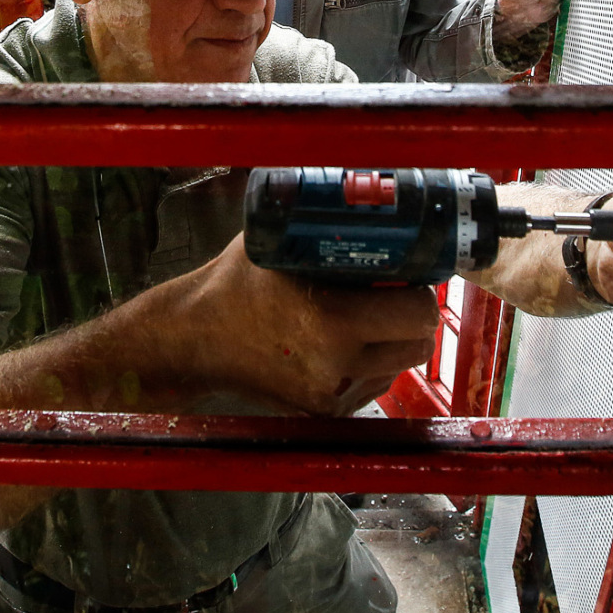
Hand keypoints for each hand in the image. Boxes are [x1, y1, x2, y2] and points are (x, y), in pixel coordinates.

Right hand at [180, 234, 439, 415]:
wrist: (193, 338)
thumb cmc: (234, 282)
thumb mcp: (280, 240)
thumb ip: (328, 228)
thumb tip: (374, 203)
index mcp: (331, 320)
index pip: (418, 312)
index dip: (419, 288)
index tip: (407, 274)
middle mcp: (336, 365)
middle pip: (419, 344)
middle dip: (412, 316)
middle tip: (393, 293)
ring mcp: (332, 393)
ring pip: (399, 365)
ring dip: (392, 340)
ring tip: (363, 316)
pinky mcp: (324, 410)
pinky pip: (374, 383)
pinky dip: (370, 362)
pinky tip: (341, 340)